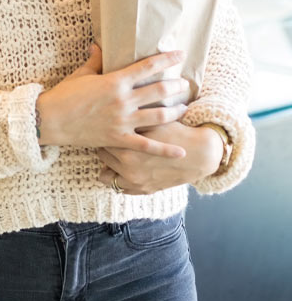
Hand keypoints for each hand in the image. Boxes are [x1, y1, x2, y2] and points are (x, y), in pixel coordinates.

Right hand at [36, 45, 190, 157]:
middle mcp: (123, 101)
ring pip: (158, 117)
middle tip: (186, 84)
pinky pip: (147, 146)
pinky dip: (165, 150)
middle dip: (176, 86)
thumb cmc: (64, 95)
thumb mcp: (80, 74)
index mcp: (114, 81)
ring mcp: (122, 121)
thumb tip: (98, 45)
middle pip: (158, 91)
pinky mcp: (118, 139)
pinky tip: (181, 151)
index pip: (147, 67)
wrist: (51, 119)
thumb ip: (94, 61)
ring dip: (175, 112)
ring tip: (184, 108)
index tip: (180, 55)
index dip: (166, 60)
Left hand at [98, 122, 222, 194]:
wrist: (200, 153)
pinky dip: (118, 179)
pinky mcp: (144, 190)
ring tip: (115, 153)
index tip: (105, 124)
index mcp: (128, 150)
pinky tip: (121, 168)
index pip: (102, 139)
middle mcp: (128, 169)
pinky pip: (120, 189)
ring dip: (109, 164)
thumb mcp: (150, 122)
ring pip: (106, 175)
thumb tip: (109, 110)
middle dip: (106, 145)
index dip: (105, 130)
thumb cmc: (174, 132)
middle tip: (110, 137)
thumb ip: (129, 118)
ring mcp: (136, 183)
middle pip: (102, 155)